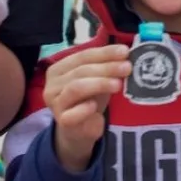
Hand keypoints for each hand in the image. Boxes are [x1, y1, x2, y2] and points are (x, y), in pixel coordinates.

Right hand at [45, 45, 130, 171]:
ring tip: (118, 84)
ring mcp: (55, 103)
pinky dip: (84, 108)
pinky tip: (94, 106)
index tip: (124, 51)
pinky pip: (72, 114)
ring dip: (99, 84)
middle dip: (106, 67)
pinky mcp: (62, 121)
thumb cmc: (88, 99)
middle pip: (81, 71)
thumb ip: (106, 67)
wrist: (79, 129)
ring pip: (76, 88)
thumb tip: (124, 53)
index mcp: (59, 68)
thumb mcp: (97, 80)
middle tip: (127, 67)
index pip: (82, 56)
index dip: (104, 52)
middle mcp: (52, 83)